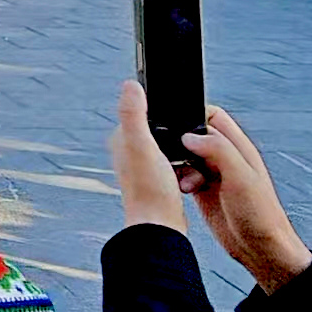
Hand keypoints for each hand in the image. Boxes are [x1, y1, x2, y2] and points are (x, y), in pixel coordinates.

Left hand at [109, 80, 186, 233]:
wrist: (160, 227)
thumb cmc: (150, 189)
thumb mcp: (142, 145)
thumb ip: (133, 114)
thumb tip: (130, 84)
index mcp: (122, 139)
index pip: (146, 112)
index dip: (167, 113)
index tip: (183, 120)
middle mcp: (129, 152)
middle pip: (164, 131)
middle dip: (181, 137)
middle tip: (189, 150)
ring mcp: (144, 167)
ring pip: (176, 149)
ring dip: (188, 155)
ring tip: (188, 168)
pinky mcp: (159, 181)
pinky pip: (181, 166)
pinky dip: (189, 170)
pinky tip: (190, 178)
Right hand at [178, 105, 311, 293]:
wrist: (262, 250)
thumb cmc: (262, 216)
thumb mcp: (242, 178)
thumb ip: (219, 151)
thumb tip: (190, 136)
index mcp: (239, 148)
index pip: (213, 116)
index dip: (194, 114)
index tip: (176, 123)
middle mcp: (226, 158)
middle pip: (194, 135)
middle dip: (179, 140)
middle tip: (173, 153)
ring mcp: (215, 174)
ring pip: (186, 155)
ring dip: (178, 163)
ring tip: (183, 178)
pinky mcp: (205, 190)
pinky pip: (184, 174)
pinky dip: (178, 178)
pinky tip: (182, 189)